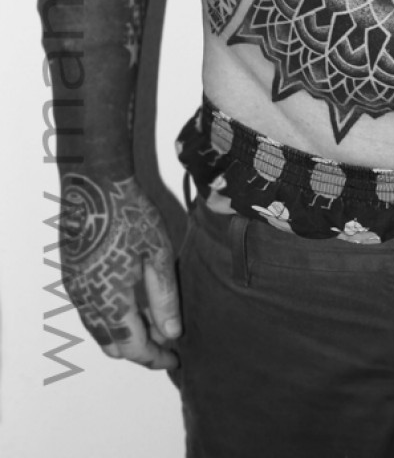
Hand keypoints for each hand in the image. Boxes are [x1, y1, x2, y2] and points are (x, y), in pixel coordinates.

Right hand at [59, 172, 180, 370]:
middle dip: (139, 350)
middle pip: (111, 345)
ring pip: (98, 330)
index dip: (154, 358)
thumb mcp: (158, 253)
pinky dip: (110, 319)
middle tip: (166, 344)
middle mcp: (86, 301)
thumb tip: (171, 334)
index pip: (131, 348)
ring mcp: (74, 289)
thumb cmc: (130, 213)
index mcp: (109, 300)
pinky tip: (131, 305)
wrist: (94, 183)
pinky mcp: (70, 275)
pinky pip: (89, 312)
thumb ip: (163, 296)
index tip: (175, 359)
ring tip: (154, 325)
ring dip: (123, 335)